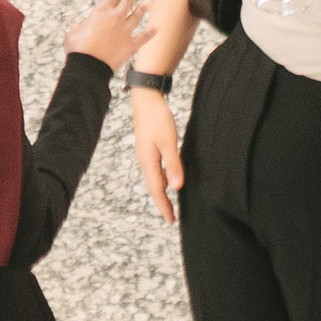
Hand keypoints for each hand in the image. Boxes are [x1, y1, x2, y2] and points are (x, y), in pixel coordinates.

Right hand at [65, 0, 149, 69]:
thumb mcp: (72, 35)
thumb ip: (76, 29)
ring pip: (137, 15)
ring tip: (147, 1)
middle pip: (126, 2)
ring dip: (143, 8)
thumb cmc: (78, 50)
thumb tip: (76, 27)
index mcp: (100, 12)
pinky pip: (144, 37)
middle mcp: (115, 18)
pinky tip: (157, 28)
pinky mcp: (132, 44)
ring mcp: (125, 30)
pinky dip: (151, 33)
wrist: (90, 66)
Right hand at [133, 88, 183, 225]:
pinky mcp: (148, 148)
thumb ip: (173, 165)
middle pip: (154, 187)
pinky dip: (162, 179)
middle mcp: (144, 160)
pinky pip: (155, 170)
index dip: (164, 206)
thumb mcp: (169, 142)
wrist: (145, 99)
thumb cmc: (158, 119)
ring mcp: (145, 154)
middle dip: (162, 203)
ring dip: (161, 192)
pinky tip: (168, 179)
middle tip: (171, 217)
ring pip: (154, 179)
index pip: (157, 190)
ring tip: (169, 203)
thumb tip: (176, 188)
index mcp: (148, 161)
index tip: (171, 220)